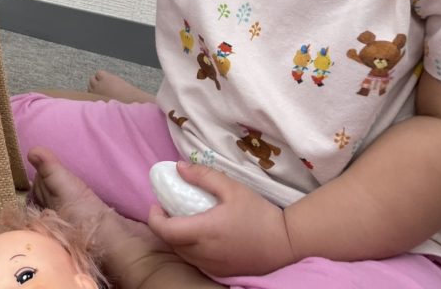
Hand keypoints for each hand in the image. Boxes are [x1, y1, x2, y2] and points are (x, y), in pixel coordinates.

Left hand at [146, 162, 295, 276]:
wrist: (287, 243)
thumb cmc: (259, 213)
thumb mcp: (233, 188)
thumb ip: (204, 176)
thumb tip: (179, 167)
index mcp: (204, 232)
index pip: (165, 231)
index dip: (154, 218)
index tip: (157, 204)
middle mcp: (204, 253)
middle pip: (170, 243)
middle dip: (163, 226)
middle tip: (168, 209)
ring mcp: (212, 266)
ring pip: (182, 254)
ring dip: (176, 238)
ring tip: (182, 220)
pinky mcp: (221, 272)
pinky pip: (195, 261)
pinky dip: (189, 249)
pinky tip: (199, 235)